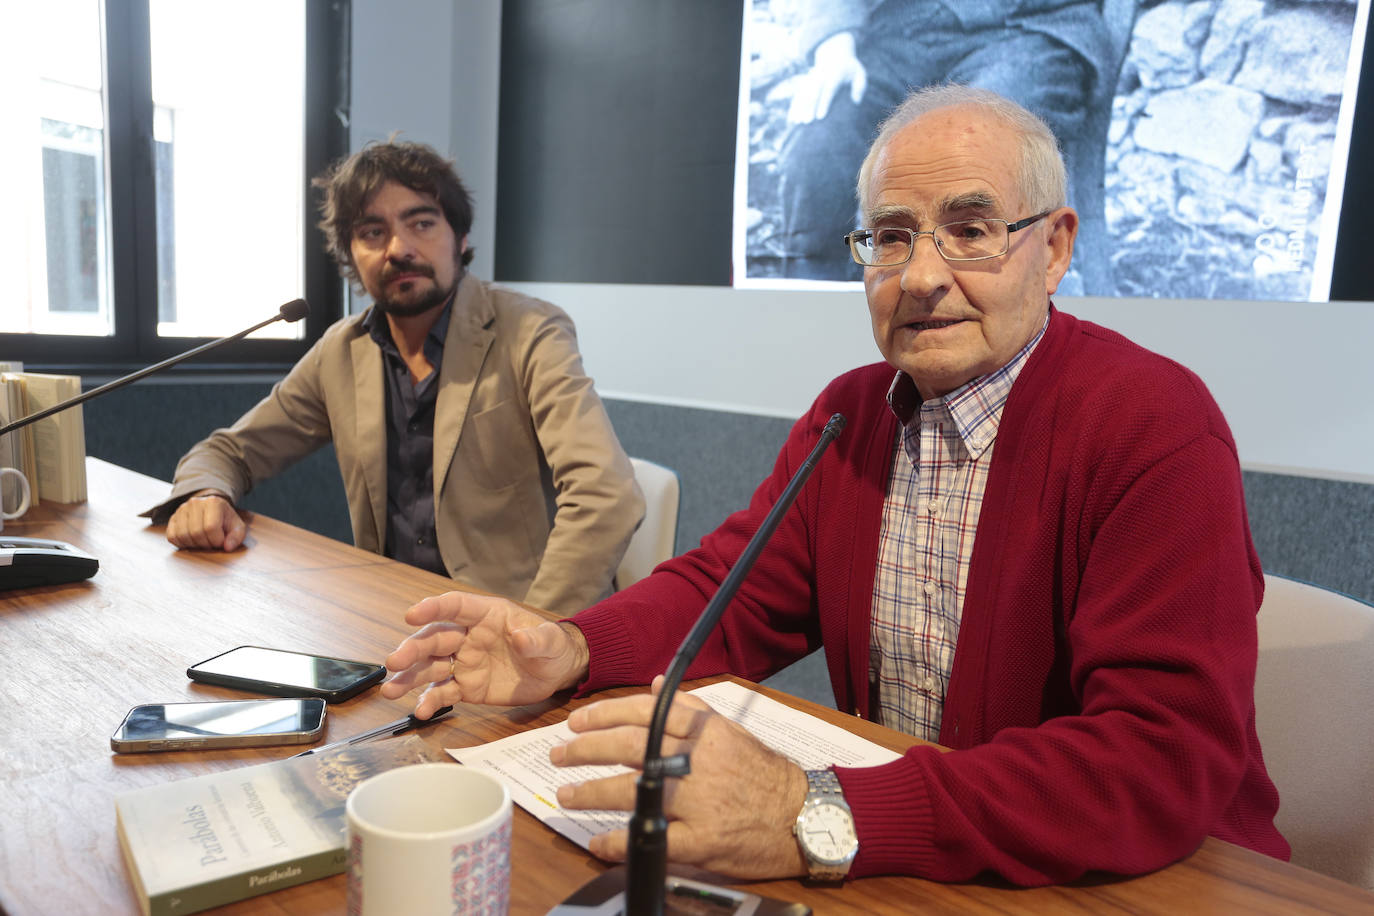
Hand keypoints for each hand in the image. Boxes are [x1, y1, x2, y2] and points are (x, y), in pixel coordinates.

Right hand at [165, 492, 246, 550]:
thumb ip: (237, 537)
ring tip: (203, 541)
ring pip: (182, 536)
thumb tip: (227, 547)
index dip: (216, 541)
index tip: (221, 541)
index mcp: (213, 502)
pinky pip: (172, 537)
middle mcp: (195, 503)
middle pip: (196, 533)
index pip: (211, 527)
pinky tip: (192, 541)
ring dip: (194, 545)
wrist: (211, 510)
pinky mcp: (172, 518)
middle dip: (206, 544)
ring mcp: (181, 510)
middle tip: (212, 543)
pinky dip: (182, 544)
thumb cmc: (225, 520)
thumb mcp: (237, 527)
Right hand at [381, 590, 589, 718]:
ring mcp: (464, 662)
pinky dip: (430, 702)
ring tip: (390, 691)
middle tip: (395, 662)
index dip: (433, 608)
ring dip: (409, 678)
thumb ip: (536, 639)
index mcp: (485, 615)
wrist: (556, 672)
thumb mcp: (550, 641)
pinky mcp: (466, 687)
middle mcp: (468, 636)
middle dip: (413, 649)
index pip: (455, 606)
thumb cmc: (551, 646)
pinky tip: (420, 712)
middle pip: (434, 639)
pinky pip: (444, 693)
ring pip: (430, 667)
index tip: (411, 614)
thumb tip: (522, 638)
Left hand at [552, 677, 809, 879]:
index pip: (643, 712)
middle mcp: (696, 760)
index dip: (604, 714)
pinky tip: (599, 844)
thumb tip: (650, 685)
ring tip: (567, 796)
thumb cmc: (763, 773)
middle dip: (585, 750)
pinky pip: (652, 839)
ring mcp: (698, 801)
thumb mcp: (729, 730)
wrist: (803, 816)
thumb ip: (688, 709)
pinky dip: (620, 842)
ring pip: (633, 790)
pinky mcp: (702, 840)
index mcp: (702, 730)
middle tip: (559, 755)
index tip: (576, 721)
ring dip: (592, 793)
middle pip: (629, 747)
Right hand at [787, 31, 867, 124]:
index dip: (824, 103)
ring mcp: (812, 80)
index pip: (828, 90)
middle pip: (813, 93)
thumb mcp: (859, 73)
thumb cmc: (850, 68)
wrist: (835, 54)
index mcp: (834, 75)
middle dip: (809, 107)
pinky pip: (799, 95)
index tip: (820, 116)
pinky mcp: (806, 84)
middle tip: (807, 122)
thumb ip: (860, 86)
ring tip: (796, 122)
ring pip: (804, 94)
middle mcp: (821, 76)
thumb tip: (856, 101)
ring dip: (799, 108)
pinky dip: (795, 106)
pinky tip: (791, 119)